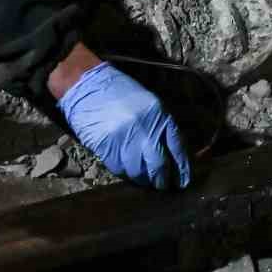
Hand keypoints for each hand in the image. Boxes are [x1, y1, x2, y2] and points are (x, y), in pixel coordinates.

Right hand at [56, 61, 191, 188]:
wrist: (88, 85)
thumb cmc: (119, 92)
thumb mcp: (148, 103)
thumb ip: (160, 125)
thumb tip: (171, 152)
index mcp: (159, 115)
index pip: (176, 147)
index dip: (182, 167)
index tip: (183, 180)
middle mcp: (145, 129)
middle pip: (159, 164)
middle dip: (163, 180)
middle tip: (163, 186)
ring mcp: (125, 140)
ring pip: (139, 171)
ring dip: (143, 179)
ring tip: (144, 180)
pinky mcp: (106, 148)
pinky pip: (120, 169)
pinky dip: (125, 173)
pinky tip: (128, 171)